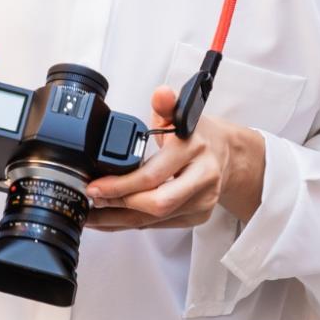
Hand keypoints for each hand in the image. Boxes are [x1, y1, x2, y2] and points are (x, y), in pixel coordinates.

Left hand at [83, 83, 262, 230]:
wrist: (226, 154)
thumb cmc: (198, 135)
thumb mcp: (182, 113)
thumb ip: (166, 104)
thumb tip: (161, 93)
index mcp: (194, 150)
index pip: (154, 175)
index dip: (121, 185)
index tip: (95, 186)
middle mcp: (202, 178)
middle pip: (157, 204)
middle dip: (119, 204)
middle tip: (92, 200)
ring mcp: (202, 201)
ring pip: (156, 220)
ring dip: (120, 219)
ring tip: (93, 214)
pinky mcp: (198, 216)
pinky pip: (160, 225)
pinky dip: (133, 222)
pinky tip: (113, 218)